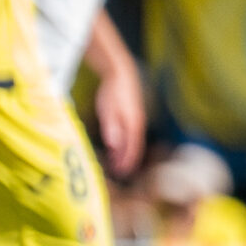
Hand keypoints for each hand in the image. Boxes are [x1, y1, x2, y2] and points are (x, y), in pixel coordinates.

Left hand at [94, 59, 146, 178]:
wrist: (120, 73)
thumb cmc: (112, 91)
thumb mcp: (109, 110)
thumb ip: (112, 127)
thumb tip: (113, 145)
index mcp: (134, 123)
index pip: (133, 147)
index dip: (128, 161)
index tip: (122, 172)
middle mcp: (136, 123)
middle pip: (133, 146)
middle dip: (126, 159)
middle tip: (118, 172)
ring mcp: (134, 118)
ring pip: (130, 140)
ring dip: (124, 152)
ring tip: (115, 163)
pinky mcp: (130, 114)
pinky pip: (128, 133)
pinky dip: (122, 142)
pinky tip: (114, 147)